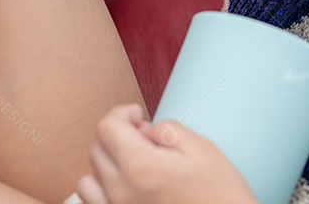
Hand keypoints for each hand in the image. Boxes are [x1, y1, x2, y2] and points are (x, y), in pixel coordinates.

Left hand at [76, 104, 257, 203]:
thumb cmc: (219, 194)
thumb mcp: (201, 147)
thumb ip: (167, 130)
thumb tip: (144, 130)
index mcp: (142, 165)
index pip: (108, 127)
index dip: (123, 113)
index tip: (136, 114)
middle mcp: (122, 191)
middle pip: (97, 148)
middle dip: (118, 136)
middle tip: (145, 140)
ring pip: (89, 177)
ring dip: (107, 164)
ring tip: (134, 165)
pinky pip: (92, 202)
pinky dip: (102, 189)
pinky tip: (126, 186)